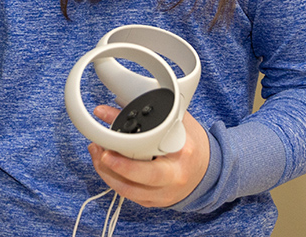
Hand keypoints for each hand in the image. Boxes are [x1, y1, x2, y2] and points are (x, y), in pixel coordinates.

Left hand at [86, 105, 209, 207]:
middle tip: (100, 150)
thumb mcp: (178, 121)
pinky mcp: (154, 202)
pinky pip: (128, 195)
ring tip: (96, 153)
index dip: (132, 140)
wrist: (209, 172)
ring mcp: (164, 194)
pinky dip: (113, 180)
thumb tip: (117, 104)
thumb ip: (151, 114)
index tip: (113, 130)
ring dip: (106, 172)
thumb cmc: (192, 145)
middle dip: (115, 165)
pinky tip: (104, 166)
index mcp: (182, 152)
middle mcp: (174, 177)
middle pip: (140, 177)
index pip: (155, 145)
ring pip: (128, 190)